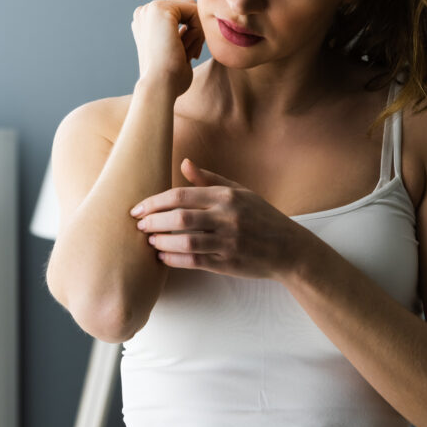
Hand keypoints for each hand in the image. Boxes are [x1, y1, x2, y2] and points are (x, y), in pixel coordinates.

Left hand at [129, 158, 313, 281]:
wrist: (288, 248)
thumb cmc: (261, 217)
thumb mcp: (239, 192)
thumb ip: (209, 179)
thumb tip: (183, 163)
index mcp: (227, 196)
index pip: (181, 195)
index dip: (154, 202)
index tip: (137, 208)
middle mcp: (227, 217)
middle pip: (179, 218)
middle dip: (153, 222)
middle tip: (138, 225)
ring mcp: (228, 241)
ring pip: (185, 242)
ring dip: (161, 242)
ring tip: (149, 241)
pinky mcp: (228, 263)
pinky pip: (195, 262)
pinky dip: (174, 260)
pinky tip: (163, 257)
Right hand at [131, 0, 204, 97]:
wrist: (159, 85)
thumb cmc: (170, 78)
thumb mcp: (177, 50)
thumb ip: (183, 34)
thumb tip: (193, 25)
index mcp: (145, 22)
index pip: (180, 14)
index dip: (192, 32)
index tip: (191, 56)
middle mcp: (144, 12)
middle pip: (186, 8)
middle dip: (196, 29)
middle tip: (193, 54)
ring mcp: (151, 8)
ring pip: (192, 8)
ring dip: (198, 31)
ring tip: (190, 53)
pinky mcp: (161, 9)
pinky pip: (194, 10)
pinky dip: (198, 30)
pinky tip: (186, 48)